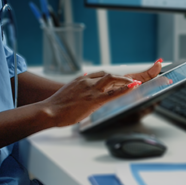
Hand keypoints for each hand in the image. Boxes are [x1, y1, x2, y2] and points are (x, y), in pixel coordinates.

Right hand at [40, 60, 161, 127]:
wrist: (51, 110)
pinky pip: (112, 93)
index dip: (111, 76)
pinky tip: (132, 88)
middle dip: (121, 77)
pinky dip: (124, 90)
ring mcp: (91, 90)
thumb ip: (77, 87)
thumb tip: (83, 83)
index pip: (100, 74)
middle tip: (131, 81)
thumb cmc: (57, 105)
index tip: (118, 79)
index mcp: (81, 79)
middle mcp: (87, 81)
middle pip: (108, 75)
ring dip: (125, 81)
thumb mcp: (68, 91)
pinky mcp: (94, 100)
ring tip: (134, 84)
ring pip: (112, 80)